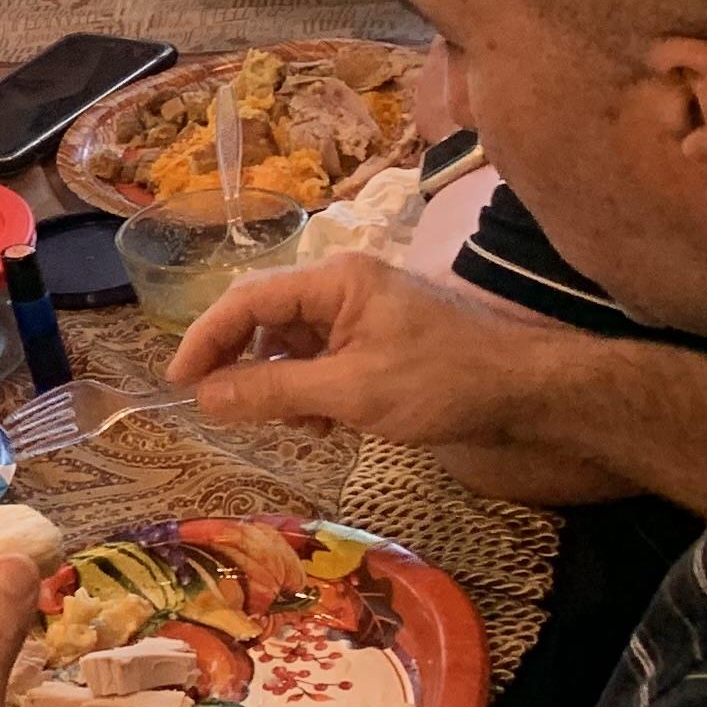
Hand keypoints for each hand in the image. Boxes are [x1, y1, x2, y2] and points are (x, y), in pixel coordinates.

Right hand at [168, 252, 582, 458]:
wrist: (529, 395)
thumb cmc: (443, 382)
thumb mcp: (351, 393)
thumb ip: (273, 392)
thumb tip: (203, 398)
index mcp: (334, 281)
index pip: (246, 300)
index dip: (205, 339)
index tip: (177, 382)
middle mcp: (342, 287)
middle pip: (265, 319)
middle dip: (242, 365)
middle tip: (221, 407)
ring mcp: (361, 314)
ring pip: (291, 344)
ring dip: (279, 385)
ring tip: (293, 425)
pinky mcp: (378, 342)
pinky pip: (321, 360)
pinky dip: (310, 391)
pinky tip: (323, 424)